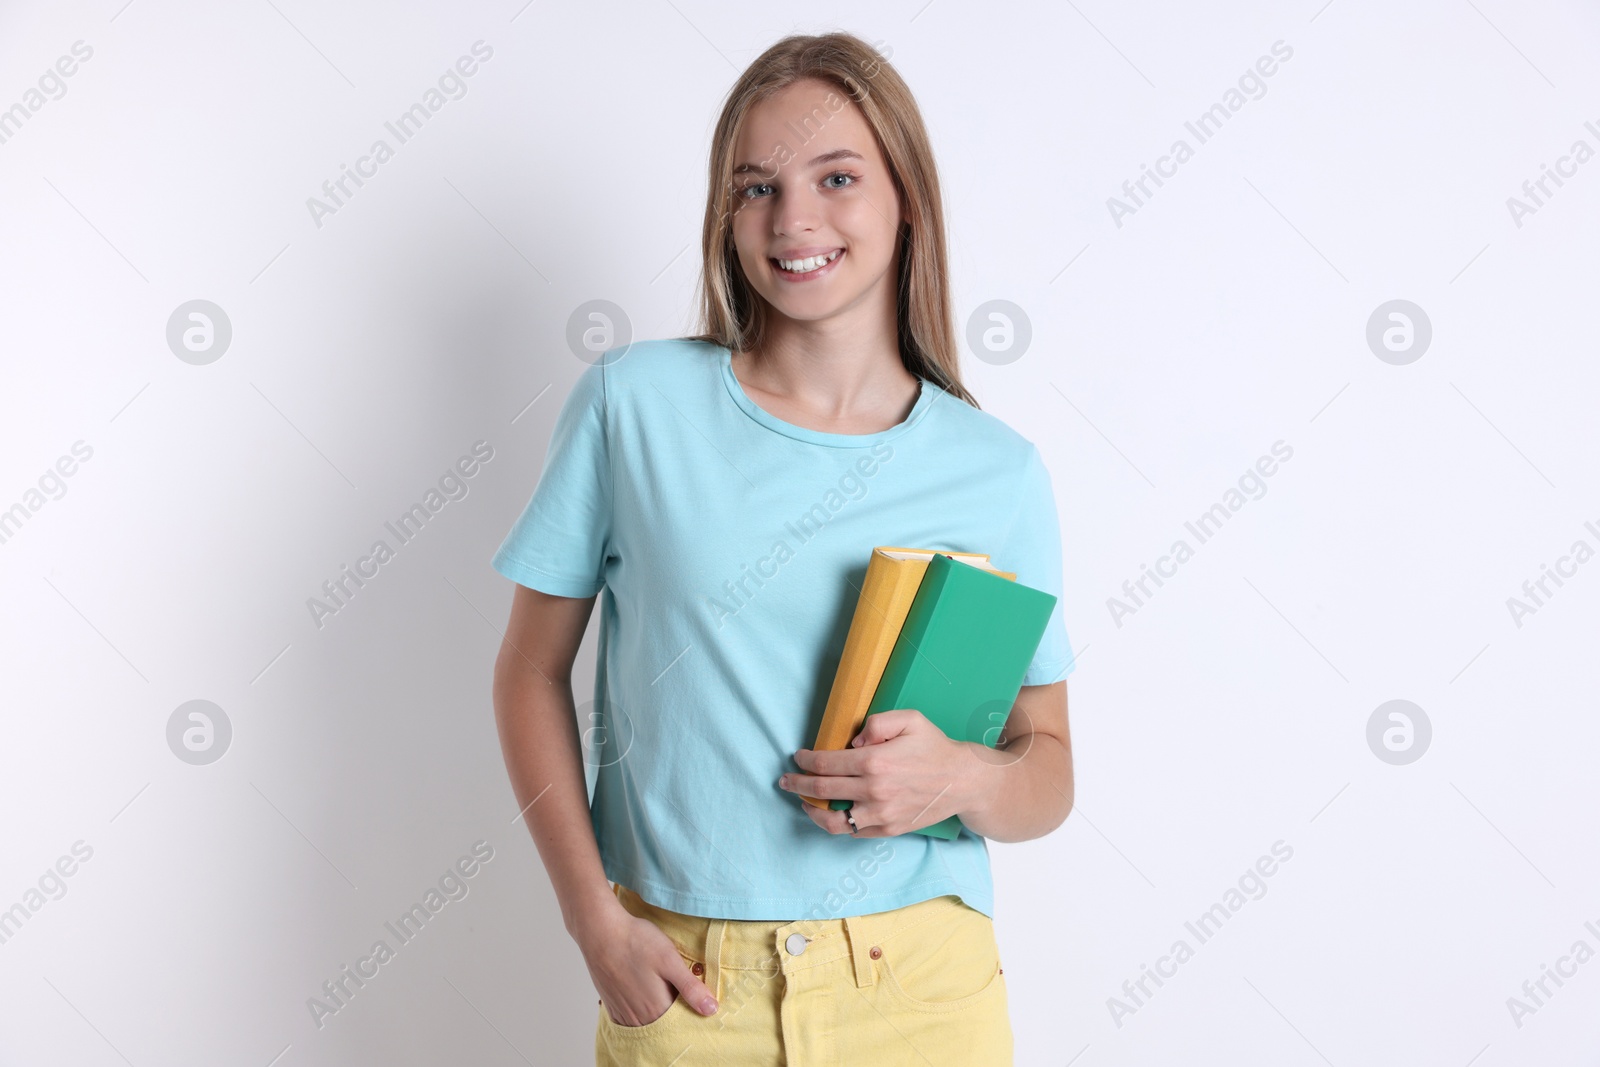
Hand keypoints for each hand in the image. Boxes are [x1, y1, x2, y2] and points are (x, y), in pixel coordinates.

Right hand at [575, 898, 717, 1024]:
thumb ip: (690, 988)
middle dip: (675, 1010)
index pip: (682, 1020)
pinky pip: (630, 1018)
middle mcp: (639, 1017)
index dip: (691, 1008)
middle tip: (676, 987)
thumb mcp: (670, 960)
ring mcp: (623, 1012)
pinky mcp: (611, 1005)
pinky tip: (642, 993)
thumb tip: (711, 1010)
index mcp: (656, 1008)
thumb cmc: (636, 941)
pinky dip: (640, 1011)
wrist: (600, 931)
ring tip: (659, 988)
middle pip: (664, 1023)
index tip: (696, 995)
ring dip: (656, 1011)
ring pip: (647, 1021)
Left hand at [777, 709, 980, 836]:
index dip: (805, 761)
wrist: (962, 781)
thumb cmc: (934, 747)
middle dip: (796, 784)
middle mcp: (875, 790)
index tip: (797, 757)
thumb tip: (853, 740)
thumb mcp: (910, 719)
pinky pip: (853, 831)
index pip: (826, 764)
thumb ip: (877, 722)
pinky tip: (830, 813)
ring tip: (802, 802)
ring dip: (810, 810)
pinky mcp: (888, 829)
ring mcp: (881, 814)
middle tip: (785, 780)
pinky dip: (836, 824)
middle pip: (821, 790)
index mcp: (875, 761)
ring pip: (832, 820)